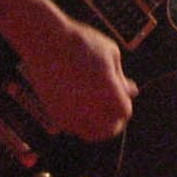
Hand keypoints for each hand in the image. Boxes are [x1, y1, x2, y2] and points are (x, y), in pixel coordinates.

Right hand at [17, 11, 135, 142]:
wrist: (46, 42)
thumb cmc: (80, 43)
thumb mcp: (111, 53)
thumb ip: (121, 77)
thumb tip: (131, 92)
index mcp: (108, 92)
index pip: (125, 112)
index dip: (125, 104)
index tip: (123, 96)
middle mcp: (90, 107)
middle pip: (110, 129)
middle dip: (115, 120)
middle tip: (114, 110)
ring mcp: (71, 112)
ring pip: (90, 133)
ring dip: (98, 126)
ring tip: (98, 112)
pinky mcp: (55, 113)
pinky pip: (72, 128)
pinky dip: (79, 123)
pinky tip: (81, 109)